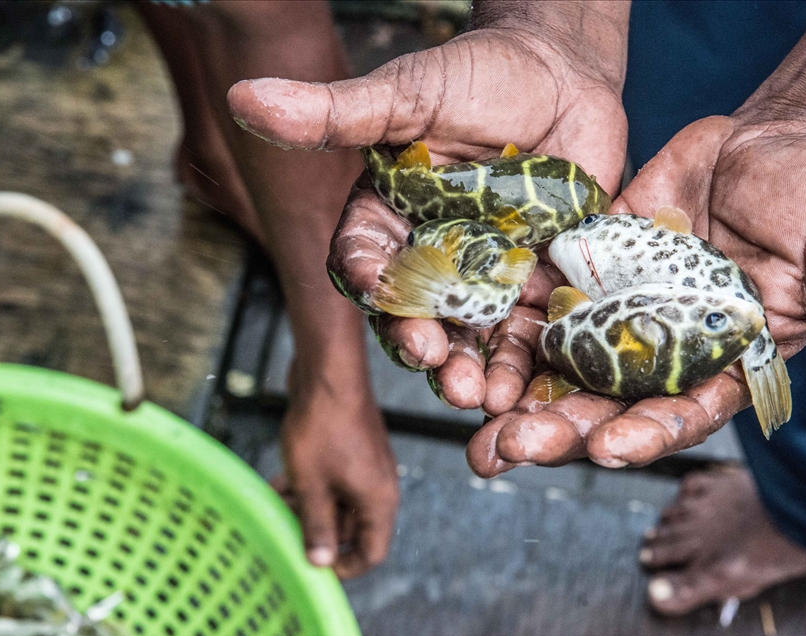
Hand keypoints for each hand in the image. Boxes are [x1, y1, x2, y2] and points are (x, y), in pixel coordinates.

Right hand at [228, 16, 629, 415]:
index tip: (372, 288)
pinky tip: (530, 385)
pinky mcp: (538, 278)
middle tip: (434, 363)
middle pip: (418, 313)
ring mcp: (488, 270)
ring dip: (474, 367)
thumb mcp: (407, 95)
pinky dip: (529, 355)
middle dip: (422, 343)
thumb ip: (335, 112)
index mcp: (390, 217)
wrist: (562, 70)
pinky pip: (531, 325)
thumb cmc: (478, 74)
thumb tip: (244, 98)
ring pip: (474, 331)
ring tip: (481, 396)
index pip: (364, 259)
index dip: (364, 277)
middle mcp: (434, 254)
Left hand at [273, 361, 398, 579]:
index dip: (345, 568)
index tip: (312, 568)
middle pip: (351, 528)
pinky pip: (333, 479)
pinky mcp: (352, 449)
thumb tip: (319, 563)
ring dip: (307, 507)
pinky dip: (310, 485)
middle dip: (315, 532)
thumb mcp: (312, 485)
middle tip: (283, 528)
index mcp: (378, 501)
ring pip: (336, 502)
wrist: (327, 373)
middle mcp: (378, 486)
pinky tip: (280, 481)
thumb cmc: (322, 428)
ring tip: (275, 502)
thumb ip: (316, 526)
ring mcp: (365, 466)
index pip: (372, 552)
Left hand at [466, 114, 805, 475]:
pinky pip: (549, 290)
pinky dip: (513, 314)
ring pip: (564, 357)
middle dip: (557, 427)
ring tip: (471, 414)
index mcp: (723, 364)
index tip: (604, 449)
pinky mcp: (594, 262)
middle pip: (604, 398)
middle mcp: (663, 346)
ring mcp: (623, 306)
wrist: (778, 143)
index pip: (680, 413)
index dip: (643, 434)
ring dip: (519, 387)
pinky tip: (471, 335)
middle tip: (505, 450)